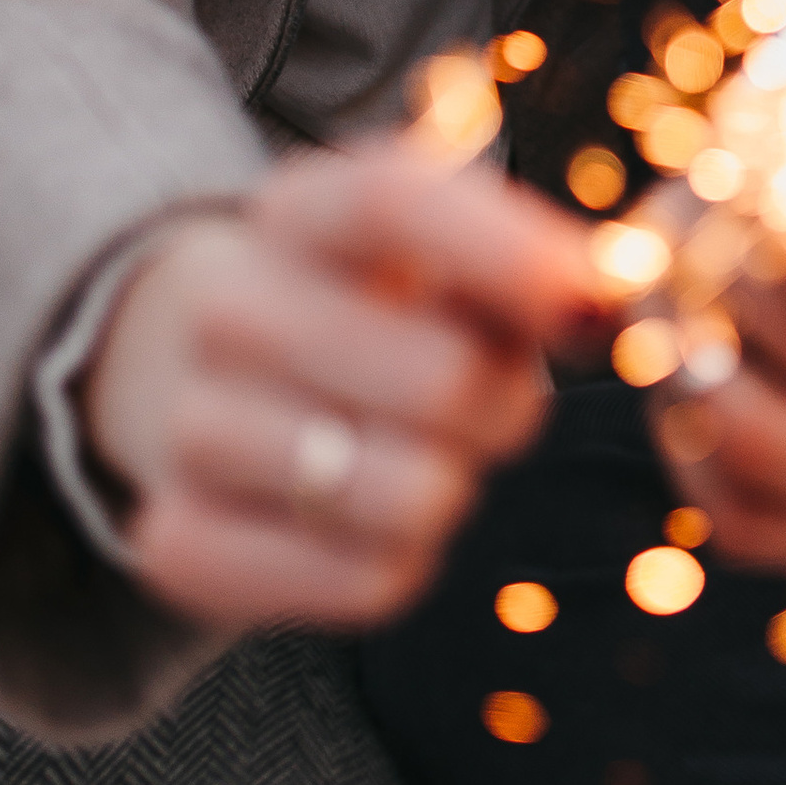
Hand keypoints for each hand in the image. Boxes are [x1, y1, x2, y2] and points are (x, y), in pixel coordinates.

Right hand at [82, 145, 605, 628]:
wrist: (208, 384)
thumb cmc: (375, 310)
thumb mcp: (440, 255)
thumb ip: (530, 263)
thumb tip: (606, 302)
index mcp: (296, 210)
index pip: (392, 204)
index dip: (506, 251)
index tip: (588, 300)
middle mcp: (225, 308)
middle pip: (441, 378)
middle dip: (511, 404)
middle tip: (496, 397)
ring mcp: (189, 427)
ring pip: (412, 494)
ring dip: (455, 484)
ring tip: (422, 451)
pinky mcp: (179, 540)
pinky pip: (368, 580)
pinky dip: (404, 559)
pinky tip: (371, 517)